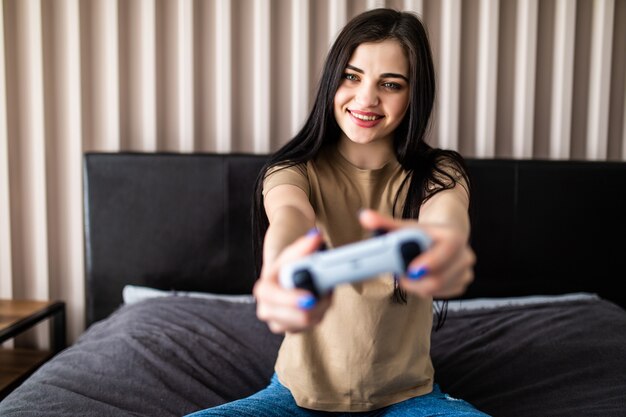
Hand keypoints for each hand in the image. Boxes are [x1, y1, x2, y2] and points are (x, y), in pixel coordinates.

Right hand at [253, 230, 331, 333]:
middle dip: (315, 306)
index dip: (291, 299)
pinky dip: (319, 315)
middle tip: (327, 294)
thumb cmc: (287, 264)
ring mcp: (277, 322)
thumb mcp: (293, 253)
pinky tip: (321, 303)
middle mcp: (266, 309)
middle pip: (294, 317)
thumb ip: (304, 245)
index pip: (273, 298)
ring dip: (319, 309)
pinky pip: (308, 327)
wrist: (284, 274)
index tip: (310, 297)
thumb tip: (317, 237)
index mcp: (263, 289)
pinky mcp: (290, 329)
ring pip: (304, 323)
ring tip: (325, 295)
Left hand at [359, 209, 474, 298]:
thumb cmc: (424, 232)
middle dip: (414, 280)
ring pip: (436, 290)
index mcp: (454, 237)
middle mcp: (465, 256)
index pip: (445, 252)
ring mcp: (465, 272)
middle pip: (438, 279)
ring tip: (409, 272)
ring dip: (418, 285)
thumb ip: (385, 223)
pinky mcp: (462, 284)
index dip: (427, 263)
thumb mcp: (406, 226)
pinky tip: (421, 277)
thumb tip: (364, 217)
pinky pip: (440, 295)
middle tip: (400, 273)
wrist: (445, 234)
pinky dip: (426, 289)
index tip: (409, 269)